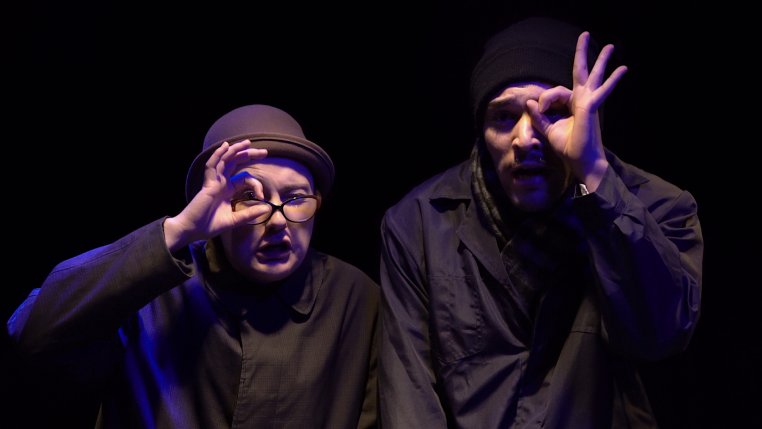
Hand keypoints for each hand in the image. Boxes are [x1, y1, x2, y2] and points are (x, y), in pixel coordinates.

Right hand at [164, 140, 267, 251]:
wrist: (191, 231)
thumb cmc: (209, 226)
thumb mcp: (234, 220)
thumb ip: (249, 214)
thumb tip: (266, 209)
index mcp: (228, 189)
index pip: (245, 178)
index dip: (256, 184)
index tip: (262, 197)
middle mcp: (221, 182)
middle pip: (235, 163)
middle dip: (249, 155)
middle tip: (265, 152)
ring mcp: (213, 182)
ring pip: (224, 160)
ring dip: (235, 150)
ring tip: (247, 143)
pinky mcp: (207, 185)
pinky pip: (211, 166)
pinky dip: (218, 155)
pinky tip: (225, 146)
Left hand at [527, 32, 627, 190]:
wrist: (582, 163)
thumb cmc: (569, 148)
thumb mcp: (549, 130)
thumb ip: (539, 117)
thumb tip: (529, 102)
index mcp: (570, 105)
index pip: (555, 91)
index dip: (545, 99)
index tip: (540, 110)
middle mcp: (581, 101)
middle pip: (580, 73)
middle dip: (582, 54)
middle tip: (585, 34)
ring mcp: (588, 103)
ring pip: (593, 77)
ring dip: (601, 61)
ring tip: (610, 46)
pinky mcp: (590, 108)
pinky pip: (600, 91)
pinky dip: (612, 80)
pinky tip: (623, 69)